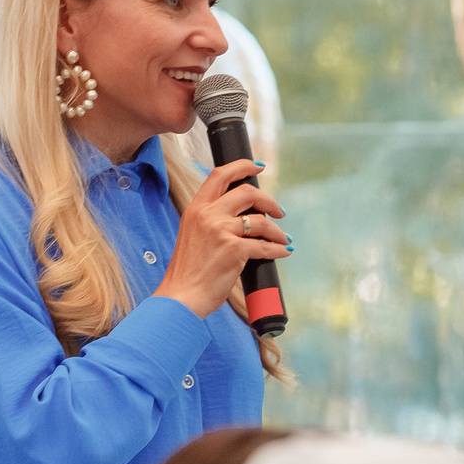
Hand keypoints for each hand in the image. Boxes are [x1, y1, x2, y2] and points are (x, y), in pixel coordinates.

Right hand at [153, 158, 288, 319]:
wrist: (181, 296)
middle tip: (277, 212)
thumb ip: (210, 219)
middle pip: (247, 193)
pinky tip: (282, 252)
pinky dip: (277, 249)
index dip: (243, 167)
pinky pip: (264, 246)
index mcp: (195, 209)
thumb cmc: (187, 271)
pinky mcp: (234, 249)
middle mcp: (207, 215)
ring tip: (281, 238)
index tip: (258, 167)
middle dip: (268, 201)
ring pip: (261, 220)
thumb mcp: (191, 234)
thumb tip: (241, 214)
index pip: (220, 175)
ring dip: (276, 230)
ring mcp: (221, 231)